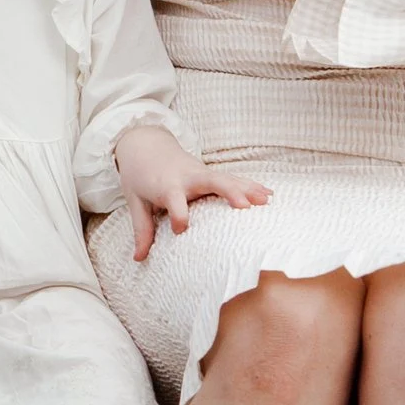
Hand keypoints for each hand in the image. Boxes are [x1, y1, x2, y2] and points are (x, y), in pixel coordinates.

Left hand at [114, 124, 269, 261]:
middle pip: (210, 181)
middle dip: (228, 191)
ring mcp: (202, 173)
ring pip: (227, 178)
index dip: (177, 214)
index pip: (173, 199)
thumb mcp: (135, 202)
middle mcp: (187, 177)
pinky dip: (250, 186)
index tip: (180, 229)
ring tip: (266, 200)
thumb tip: (139, 259)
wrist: (144, 145)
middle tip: (245, 205)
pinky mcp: (210, 173)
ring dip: (247, 188)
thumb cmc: (139, 176)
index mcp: (166, 185)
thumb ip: (141, 229)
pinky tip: (269, 194)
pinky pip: (232, 179)